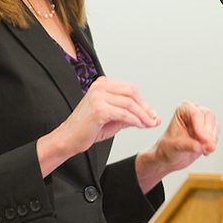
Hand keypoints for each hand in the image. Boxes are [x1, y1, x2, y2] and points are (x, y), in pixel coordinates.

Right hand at [37, 76, 159, 175]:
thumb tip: (151, 117)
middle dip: (145, 107)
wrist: (69, 138)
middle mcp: (100, 86)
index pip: (130, 89)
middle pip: (132, 92)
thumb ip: (130, 115)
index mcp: (103, 84)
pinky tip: (140, 126)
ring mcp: (98, 96)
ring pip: (130, 103)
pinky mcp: (99, 109)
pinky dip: (135, 120)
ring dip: (142, 115)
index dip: (143, 102)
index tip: (152, 114)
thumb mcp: (114, 119)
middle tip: (153, 120)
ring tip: (149, 124)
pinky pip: (124, 114)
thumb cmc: (88, 128)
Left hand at [136, 102, 219, 192]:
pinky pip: (216, 134)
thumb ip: (188, 145)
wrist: (170, 157)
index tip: (202, 139)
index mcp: (183, 109)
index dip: (201, 127)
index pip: (196, 113)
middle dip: (209, 132)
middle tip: (207, 146)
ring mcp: (202, 120)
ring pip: (214, 125)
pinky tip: (204, 151)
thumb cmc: (168, 147)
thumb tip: (200, 146)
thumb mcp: (176, 146)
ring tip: (204, 150)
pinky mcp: (208, 130)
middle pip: (209, 115)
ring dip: (212, 139)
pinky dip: (213, 143)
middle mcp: (194, 111)